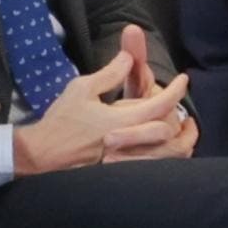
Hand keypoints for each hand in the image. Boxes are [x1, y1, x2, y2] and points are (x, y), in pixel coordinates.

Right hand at [18, 29, 194, 169]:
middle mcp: (130, 141)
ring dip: (170, 131)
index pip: (160, 105)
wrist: (43, 155)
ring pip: (163, 147)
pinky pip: (150, 159)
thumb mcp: (82, 88)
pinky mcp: (121, 169)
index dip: (176, 91)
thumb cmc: (61, 120)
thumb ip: (110, 74)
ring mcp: (127, 158)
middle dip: (175, 112)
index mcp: (122, 119)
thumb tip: (129, 58)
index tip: (184, 79)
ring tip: (170, 119)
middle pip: (167, 127)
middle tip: (174, 100)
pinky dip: (158, 148)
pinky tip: (154, 140)